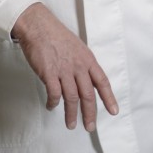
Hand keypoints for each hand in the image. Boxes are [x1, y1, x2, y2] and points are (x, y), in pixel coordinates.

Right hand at [11, 3, 118, 130]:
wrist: (39, 26)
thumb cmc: (56, 35)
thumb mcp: (77, 47)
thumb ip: (83, 64)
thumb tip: (85, 79)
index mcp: (88, 59)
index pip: (102, 82)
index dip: (109, 98)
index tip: (113, 111)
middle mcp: (78, 66)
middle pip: (88, 95)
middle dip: (90, 113)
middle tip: (90, 126)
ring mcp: (64, 70)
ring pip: (72, 98)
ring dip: (71, 114)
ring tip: (71, 124)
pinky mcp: (49, 73)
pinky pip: (54, 94)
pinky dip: (53, 103)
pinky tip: (52, 106)